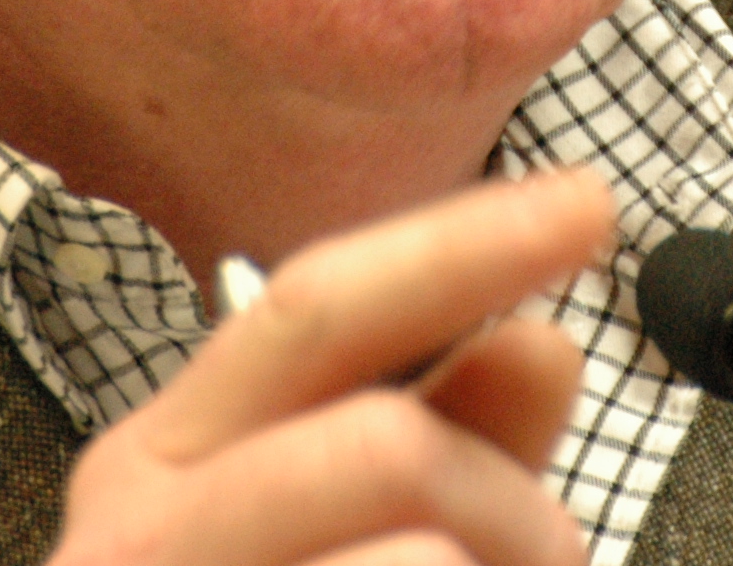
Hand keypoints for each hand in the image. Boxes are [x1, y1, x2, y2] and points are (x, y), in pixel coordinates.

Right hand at [46, 168, 613, 565]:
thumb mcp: (326, 534)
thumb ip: (440, 438)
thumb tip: (538, 336)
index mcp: (163, 459)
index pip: (320, 305)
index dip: (464, 240)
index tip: (593, 203)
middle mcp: (139, 535)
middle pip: (390, 443)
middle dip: (512, 507)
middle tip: (549, 565)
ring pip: (423, 561)